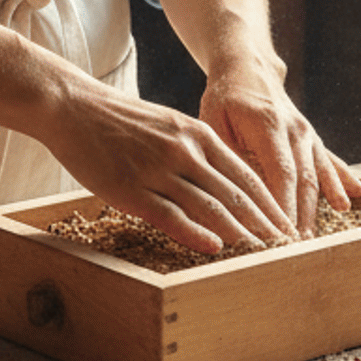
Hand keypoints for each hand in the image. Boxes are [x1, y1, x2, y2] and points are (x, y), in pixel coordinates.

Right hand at [39, 76, 296, 256]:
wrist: (73, 106)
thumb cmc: (121, 120)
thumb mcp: (169, 126)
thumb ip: (197, 150)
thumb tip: (224, 181)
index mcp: (197, 135)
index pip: (246, 176)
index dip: (270, 205)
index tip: (287, 226)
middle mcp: (185, 151)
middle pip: (236, 194)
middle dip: (265, 224)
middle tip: (285, 248)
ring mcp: (159, 170)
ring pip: (210, 206)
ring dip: (240, 233)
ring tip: (260, 254)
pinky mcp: (132, 189)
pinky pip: (171, 216)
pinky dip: (196, 233)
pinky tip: (215, 247)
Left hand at [199, 50, 360, 238]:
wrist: (248, 67)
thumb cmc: (225, 97)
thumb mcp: (213, 120)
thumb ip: (225, 154)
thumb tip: (230, 192)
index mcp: (268, 125)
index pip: (280, 172)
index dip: (284, 205)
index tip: (281, 234)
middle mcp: (295, 129)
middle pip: (303, 179)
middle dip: (302, 216)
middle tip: (297, 250)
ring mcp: (307, 133)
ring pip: (317, 174)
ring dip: (319, 208)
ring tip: (317, 238)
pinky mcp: (312, 138)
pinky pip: (329, 161)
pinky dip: (341, 180)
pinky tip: (352, 199)